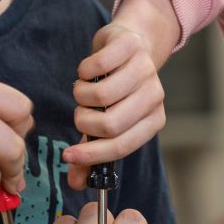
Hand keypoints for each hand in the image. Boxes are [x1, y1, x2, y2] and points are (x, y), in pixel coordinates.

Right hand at [64, 0, 179, 188]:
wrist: (133, 41)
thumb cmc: (118, 87)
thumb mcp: (109, 119)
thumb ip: (92, 150)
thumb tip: (75, 182)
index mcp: (153, 120)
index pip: (122, 146)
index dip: (92, 154)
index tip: (68, 156)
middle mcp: (154, 96)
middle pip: (110, 124)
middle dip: (84, 122)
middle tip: (81, 112)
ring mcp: (145, 69)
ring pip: (101, 95)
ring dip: (81, 95)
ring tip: (84, 90)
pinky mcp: (131, 46)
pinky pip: (97, 66)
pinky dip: (83, 71)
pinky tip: (88, 71)